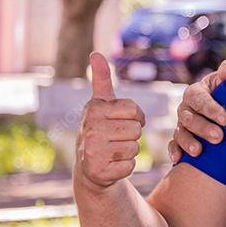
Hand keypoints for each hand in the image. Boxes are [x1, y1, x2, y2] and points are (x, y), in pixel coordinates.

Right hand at [76, 53, 145, 189]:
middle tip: (116, 138)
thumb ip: (102, 80)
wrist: (89, 167)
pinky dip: (125, 166)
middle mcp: (90, 129)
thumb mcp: (101, 104)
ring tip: (113, 150)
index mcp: (93, 109)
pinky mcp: (100, 172)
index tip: (122, 120)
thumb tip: (95, 53)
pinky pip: (131, 165)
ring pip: (135, 148)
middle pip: (136, 130)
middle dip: (132, 135)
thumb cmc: (101, 129)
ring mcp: (93, 152)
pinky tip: (112, 164)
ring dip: (129, 150)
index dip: (135, 116)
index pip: (134, 110)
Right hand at [167, 58, 225, 162]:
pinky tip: (178, 160)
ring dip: (188, 142)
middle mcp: (186, 108)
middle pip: (189, 118)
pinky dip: (174, 152)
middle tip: (218, 137)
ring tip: (198, 152)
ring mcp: (181, 125)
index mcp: (196, 92)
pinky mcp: (179, 139)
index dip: (211, 108)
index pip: (200, 99)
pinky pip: (173, 145)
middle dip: (203, 128)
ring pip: (180, 133)